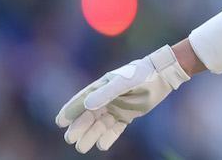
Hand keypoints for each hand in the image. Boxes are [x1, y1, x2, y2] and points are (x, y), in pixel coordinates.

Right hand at [55, 45, 189, 152]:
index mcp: (100, 87)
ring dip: (91, 135)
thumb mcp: (124, 82)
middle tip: (71, 139)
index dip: (70, 111)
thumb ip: (106, 93)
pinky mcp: (126, 116)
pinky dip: (109, 137)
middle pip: (88, 117)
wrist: (161, 76)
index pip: (81, 101)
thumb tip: (87, 105)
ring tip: (83, 147)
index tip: (60, 122)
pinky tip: (102, 145)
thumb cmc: (141, 74)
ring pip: (99, 126)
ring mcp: (115, 109)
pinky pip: (115, 129)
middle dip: (78, 128)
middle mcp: (105, 99)